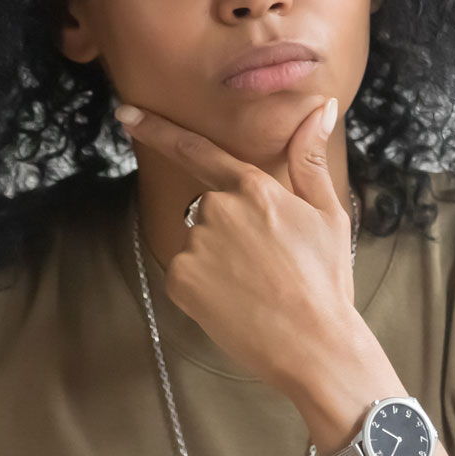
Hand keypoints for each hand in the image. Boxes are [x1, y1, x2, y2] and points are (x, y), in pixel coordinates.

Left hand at [115, 97, 358, 394]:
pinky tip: (236, 302)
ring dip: (218, 259)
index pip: (197, 150)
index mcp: (254, 188)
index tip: (126, 114)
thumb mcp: (328, 214)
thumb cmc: (326, 281)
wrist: (314, 346)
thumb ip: (310, 158)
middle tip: (268, 264)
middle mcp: (218, 209)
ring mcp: (195, 245)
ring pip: (198, 242)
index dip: (157, 130)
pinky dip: (204, 286)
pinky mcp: (180, 280)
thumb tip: (319, 109)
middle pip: (210, 208)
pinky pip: (185, 272)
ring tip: (257, 287)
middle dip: (230, 229)